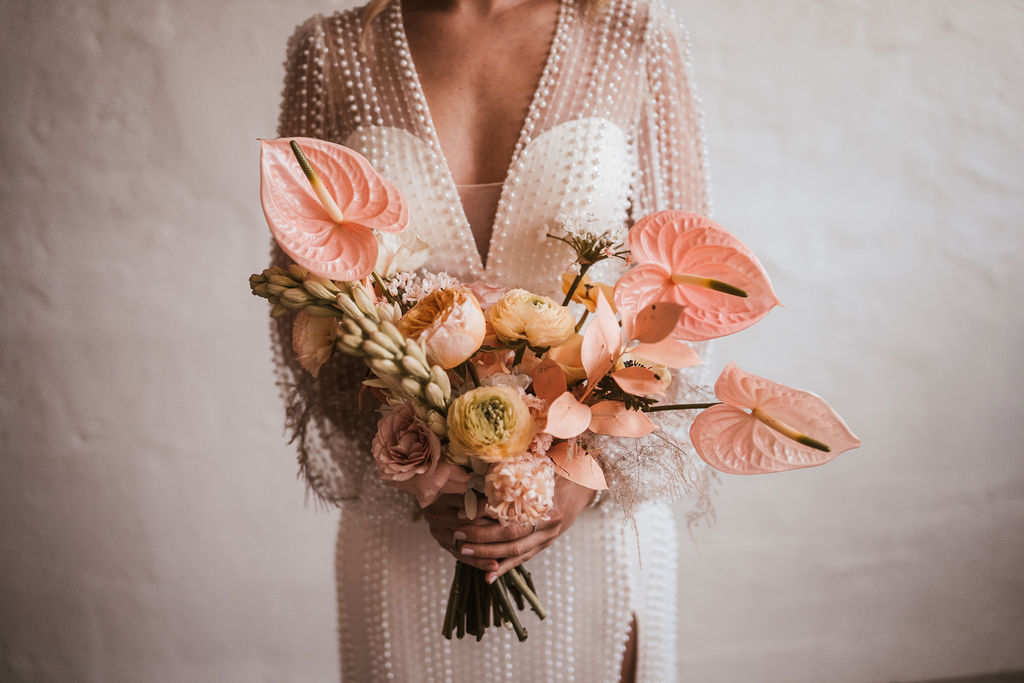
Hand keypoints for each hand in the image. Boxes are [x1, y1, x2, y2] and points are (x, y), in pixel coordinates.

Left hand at [424, 477, 594, 582]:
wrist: (579, 488)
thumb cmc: (552, 474)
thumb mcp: (535, 469)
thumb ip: (511, 476)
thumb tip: (476, 478)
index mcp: (545, 499)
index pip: (509, 509)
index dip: (483, 512)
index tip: (461, 511)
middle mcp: (548, 521)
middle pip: (511, 534)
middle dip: (481, 537)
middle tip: (458, 536)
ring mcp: (548, 536)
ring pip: (516, 550)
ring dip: (488, 554)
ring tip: (464, 552)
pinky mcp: (545, 545)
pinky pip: (524, 559)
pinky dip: (505, 568)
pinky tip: (488, 576)